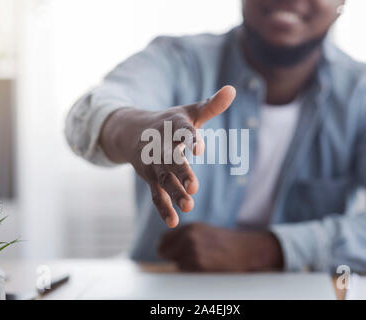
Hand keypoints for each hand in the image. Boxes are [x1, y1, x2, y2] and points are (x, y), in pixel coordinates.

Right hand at [100, 86, 235, 227]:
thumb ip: (211, 105)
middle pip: (172, 161)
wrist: (132, 132)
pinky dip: (163, 208)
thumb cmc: (168, 122)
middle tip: (194, 187)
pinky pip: (157, 195)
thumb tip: (233, 89)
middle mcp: (161, 146)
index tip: (199, 148)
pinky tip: (173, 222)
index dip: (191, 139)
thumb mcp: (189, 112)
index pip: (183, 132)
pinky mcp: (151, 179)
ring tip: (189, 205)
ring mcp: (154, 164)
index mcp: (173, 127)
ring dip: (175, 192)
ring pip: (164, 180)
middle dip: (182, 173)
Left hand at [158, 222, 283, 271]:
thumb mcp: (203, 231)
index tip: (171, 253)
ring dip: (184, 265)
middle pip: (164, 252)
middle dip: (172, 258)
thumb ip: (184, 236)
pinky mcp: (197, 264)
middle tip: (189, 259)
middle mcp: (188, 237)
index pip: (163, 240)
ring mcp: (192, 250)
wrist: (247, 251)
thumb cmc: (226, 243)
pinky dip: (192, 272)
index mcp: (189, 227)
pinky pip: (185, 271)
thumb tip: (163, 247)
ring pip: (175, 263)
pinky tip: (207, 267)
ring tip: (203, 261)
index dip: (166, 248)